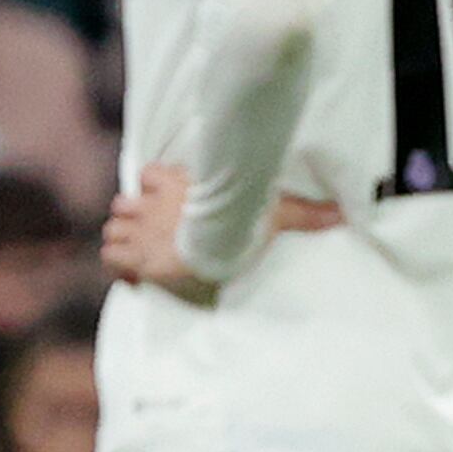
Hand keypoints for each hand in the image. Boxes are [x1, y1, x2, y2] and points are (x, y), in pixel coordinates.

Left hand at [106, 162, 339, 297]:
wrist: (222, 239)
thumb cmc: (248, 222)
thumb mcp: (277, 211)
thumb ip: (306, 212)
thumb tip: (343, 214)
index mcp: (177, 185)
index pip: (149, 175)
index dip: (150, 189)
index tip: (161, 204)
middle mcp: (153, 204)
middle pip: (124, 203)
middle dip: (132, 217)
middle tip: (149, 234)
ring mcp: (141, 229)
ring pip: (113, 226)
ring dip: (122, 239)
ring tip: (139, 254)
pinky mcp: (136, 254)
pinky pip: (110, 255)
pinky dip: (117, 265)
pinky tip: (132, 276)